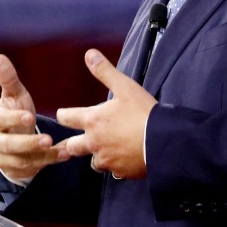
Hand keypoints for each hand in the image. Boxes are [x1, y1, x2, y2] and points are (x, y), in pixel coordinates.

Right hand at [0, 54, 68, 181]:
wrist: (13, 139)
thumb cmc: (15, 111)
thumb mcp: (14, 96)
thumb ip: (8, 79)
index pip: (1, 120)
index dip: (14, 119)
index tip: (30, 117)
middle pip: (9, 145)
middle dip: (29, 143)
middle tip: (48, 139)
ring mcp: (3, 158)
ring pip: (23, 159)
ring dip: (44, 155)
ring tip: (65, 149)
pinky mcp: (15, 170)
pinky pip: (33, 168)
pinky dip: (50, 161)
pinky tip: (65, 154)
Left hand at [56, 49, 156, 178]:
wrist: (164, 141)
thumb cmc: (144, 112)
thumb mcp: (125, 87)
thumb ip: (105, 71)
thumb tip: (89, 54)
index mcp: (92, 121)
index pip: (66, 118)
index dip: (64, 115)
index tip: (63, 115)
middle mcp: (94, 143)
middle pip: (72, 147)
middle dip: (72, 144)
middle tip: (74, 142)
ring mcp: (107, 160)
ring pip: (93, 162)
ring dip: (96, 156)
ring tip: (104, 150)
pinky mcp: (121, 172)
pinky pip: (112, 172)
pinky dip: (115, 166)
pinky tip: (123, 160)